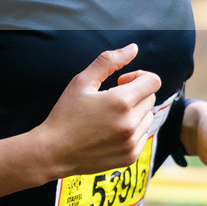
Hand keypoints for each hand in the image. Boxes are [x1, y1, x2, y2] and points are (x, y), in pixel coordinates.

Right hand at [36, 44, 161, 177]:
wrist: (53, 152)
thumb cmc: (66, 114)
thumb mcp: (82, 81)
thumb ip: (109, 61)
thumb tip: (133, 48)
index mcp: (121, 102)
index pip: (153, 81)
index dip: (139, 76)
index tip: (121, 82)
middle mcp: (131, 123)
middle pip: (150, 97)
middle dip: (135, 93)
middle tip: (111, 98)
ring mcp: (132, 143)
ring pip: (148, 116)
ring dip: (135, 112)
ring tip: (110, 116)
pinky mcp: (131, 157)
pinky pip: (143, 135)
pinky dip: (133, 130)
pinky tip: (111, 131)